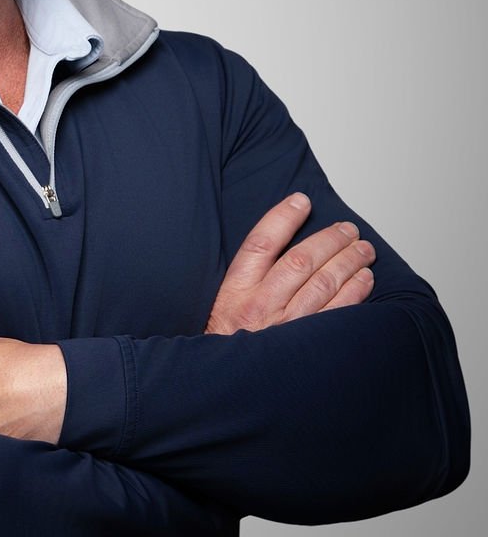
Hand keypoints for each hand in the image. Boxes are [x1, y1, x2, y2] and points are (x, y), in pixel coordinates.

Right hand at [205, 192, 375, 334]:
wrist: (228, 386)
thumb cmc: (228, 343)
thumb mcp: (222, 304)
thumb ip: (247, 278)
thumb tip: (279, 244)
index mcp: (236, 291)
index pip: (261, 243)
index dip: (283, 218)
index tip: (301, 201)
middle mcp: (261, 306)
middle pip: (301, 260)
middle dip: (329, 239)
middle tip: (347, 229)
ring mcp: (287, 327)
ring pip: (324, 284)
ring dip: (348, 261)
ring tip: (363, 249)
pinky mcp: (308, 348)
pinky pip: (339, 313)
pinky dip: (355, 293)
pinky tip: (365, 279)